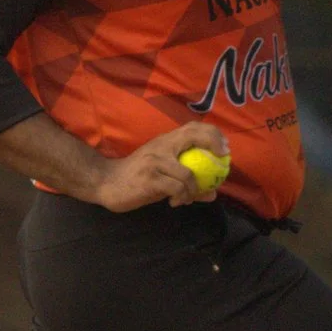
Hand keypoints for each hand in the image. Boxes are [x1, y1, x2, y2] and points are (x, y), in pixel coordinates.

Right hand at [89, 122, 229, 211]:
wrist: (106, 182)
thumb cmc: (136, 178)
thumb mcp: (162, 175)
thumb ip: (186, 181)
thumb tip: (212, 194)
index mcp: (165, 142)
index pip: (192, 128)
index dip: (212, 134)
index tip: (225, 149)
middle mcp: (162, 147)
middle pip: (193, 135)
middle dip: (213, 144)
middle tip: (221, 162)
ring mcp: (155, 162)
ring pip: (188, 174)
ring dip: (193, 190)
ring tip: (185, 198)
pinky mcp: (150, 178)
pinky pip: (176, 188)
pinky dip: (181, 197)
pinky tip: (174, 202)